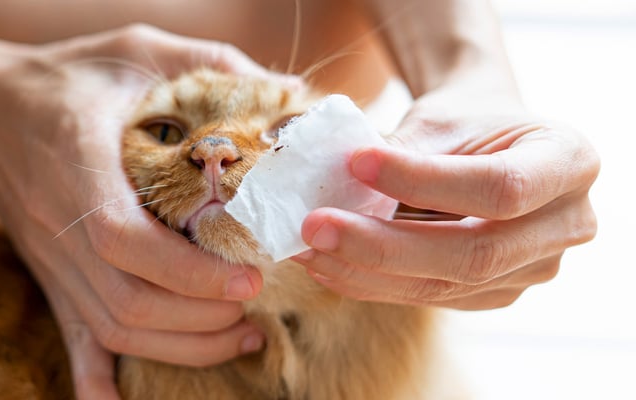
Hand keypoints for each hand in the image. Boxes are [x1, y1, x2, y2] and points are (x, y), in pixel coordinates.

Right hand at [0, 25, 275, 398]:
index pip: (125, 241)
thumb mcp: (135, 51)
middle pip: (128, 302)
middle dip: (202, 317)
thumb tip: (283, 92)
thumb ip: (206, 66)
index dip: (190, 273)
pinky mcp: (51, 279)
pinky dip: (98, 382)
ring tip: (238, 334)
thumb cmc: (69, 79)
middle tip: (255, 305)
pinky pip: (74, 341)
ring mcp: (52, 261)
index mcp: (79, 165)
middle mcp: (59, 225)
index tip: (248, 277)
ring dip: (182, 345)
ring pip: (114, 330)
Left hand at [294, 83, 599, 309]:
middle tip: (314, 227)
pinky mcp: (494, 294)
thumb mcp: (442, 120)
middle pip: (473, 254)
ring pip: (445, 287)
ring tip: (308, 249)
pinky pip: (430, 298)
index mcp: (569, 164)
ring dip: (365, 271)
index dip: (424, 180)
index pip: (499, 186)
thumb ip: (401, 152)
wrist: (485, 143)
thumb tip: (330, 183)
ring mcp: (533, 270)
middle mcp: (566, 226)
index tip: (356, 162)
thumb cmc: (466, 121)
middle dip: (382, 245)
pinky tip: (327, 265)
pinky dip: (371, 282)